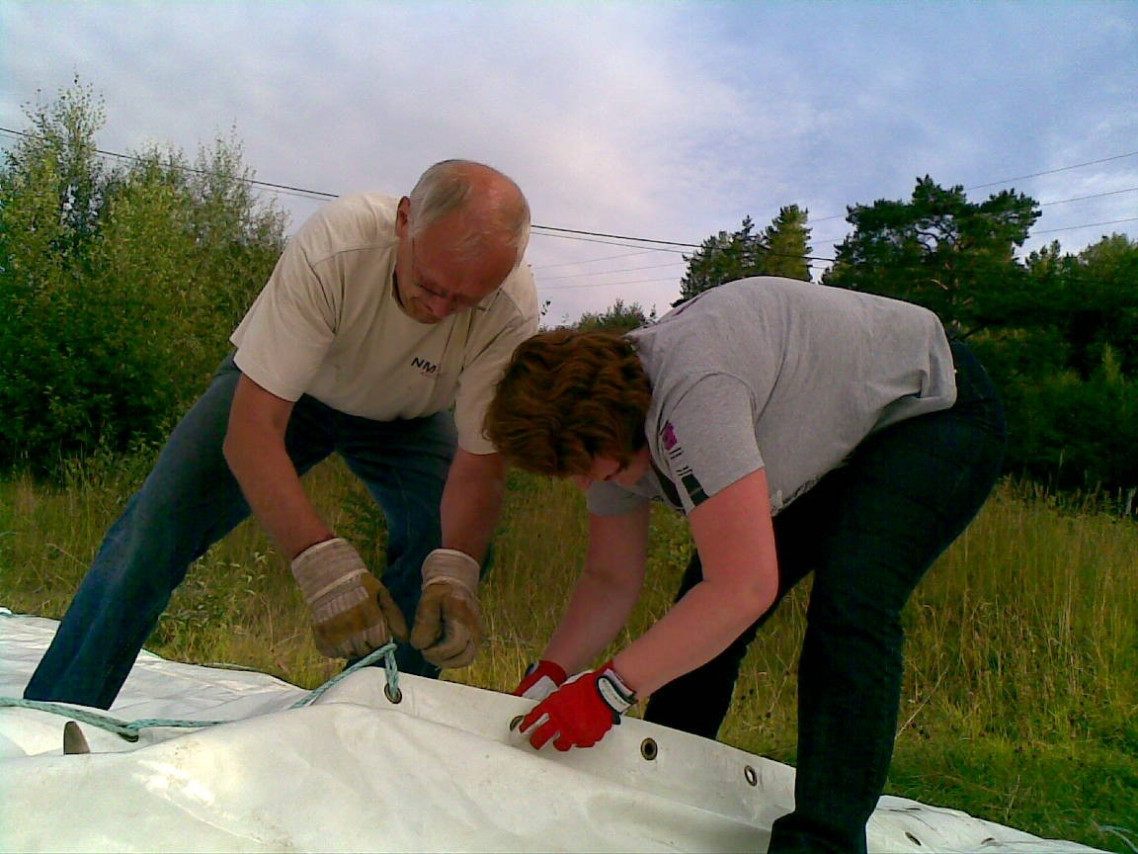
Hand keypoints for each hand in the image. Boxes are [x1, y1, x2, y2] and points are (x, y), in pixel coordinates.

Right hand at [290, 537, 407, 658]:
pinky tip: (338, 634)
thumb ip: (394, 617)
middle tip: (362, 630)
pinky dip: (336, 648)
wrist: (329, 577)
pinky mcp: (322, 638)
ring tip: (350, 631)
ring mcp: (336, 635)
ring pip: (349, 654)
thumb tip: (404, 640)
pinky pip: (333, 653)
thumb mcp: (382, 595)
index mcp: (370, 619)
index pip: (381, 643)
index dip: (380, 638)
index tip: (376, 630)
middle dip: (367, 643)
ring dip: (352, 647)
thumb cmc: (360, 585)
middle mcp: (353, 630)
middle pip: (366, 650)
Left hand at [410, 549, 481, 667]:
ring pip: (466, 658)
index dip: (436, 652)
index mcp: (462, 615)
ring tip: (433, 650)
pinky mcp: (475, 635)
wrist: (457, 577)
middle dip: (442, 659)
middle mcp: (475, 627)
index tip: (422, 646)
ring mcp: (478, 632)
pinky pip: (466, 654)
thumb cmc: (441, 587)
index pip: (454, 645)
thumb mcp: (427, 599)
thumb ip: (424, 623)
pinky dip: (452, 656)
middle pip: (464, 657)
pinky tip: (440, 648)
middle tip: (427, 651)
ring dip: (447, 660)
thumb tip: (420, 646)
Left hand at [520, 661, 635, 750]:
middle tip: (535, 743)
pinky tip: (580, 735)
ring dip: (559, 743)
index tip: (522, 729)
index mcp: (553, 707)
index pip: (534, 718)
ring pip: (560, 745)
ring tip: (559, 742)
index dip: (526, 724)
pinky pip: (579, 743)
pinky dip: (579, 740)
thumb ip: (554, 703)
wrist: (607, 692)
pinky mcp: (586, 738)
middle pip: (541, 737)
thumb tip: (547, 712)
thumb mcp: (565, 691)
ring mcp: (573, 732)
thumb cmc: (587, 687)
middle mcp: (560, 722)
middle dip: (536, 741)